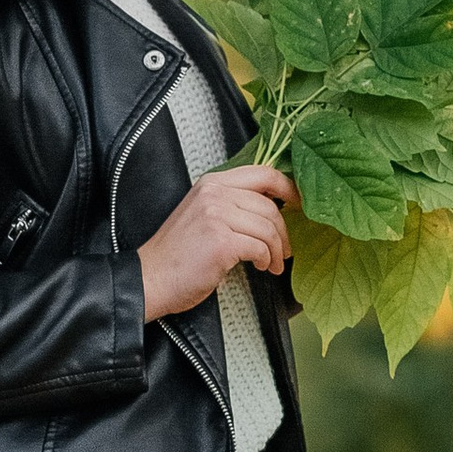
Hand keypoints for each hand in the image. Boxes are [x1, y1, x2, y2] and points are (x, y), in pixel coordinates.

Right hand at [138, 164, 296, 320]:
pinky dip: (266, 260)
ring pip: (268, 228)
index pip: (264, 173)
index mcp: (213, 182)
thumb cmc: (179, 254)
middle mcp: (214, 193)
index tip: (301, 204)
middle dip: (283, 232)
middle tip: (284, 251)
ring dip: (276, 251)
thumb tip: (274, 209)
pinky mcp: (221, 241)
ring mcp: (216, 215)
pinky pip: (260, 247)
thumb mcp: (204, 215)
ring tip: (271, 264)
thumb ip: (233, 204)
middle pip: (269, 205)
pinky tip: (261, 268)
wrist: (151, 278)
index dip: (289, 188)